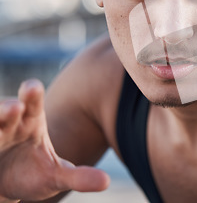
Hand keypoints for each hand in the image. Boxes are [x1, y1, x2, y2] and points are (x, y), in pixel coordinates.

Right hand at [0, 80, 109, 200]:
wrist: (5, 187)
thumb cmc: (33, 174)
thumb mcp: (55, 177)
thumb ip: (79, 177)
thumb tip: (107, 181)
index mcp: (30, 123)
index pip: (32, 104)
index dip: (31, 95)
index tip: (32, 87)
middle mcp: (7, 125)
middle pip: (4, 111)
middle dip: (6, 108)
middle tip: (13, 108)